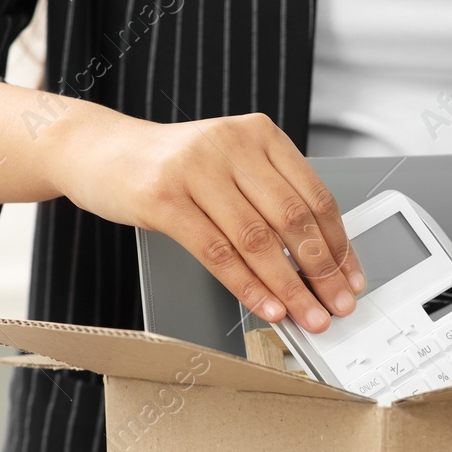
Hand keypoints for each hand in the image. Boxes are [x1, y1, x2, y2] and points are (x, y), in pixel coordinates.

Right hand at [50, 109, 361, 331]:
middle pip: (293, 219)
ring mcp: (196, 169)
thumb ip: (269, 199)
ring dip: (289, 288)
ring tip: (308, 316)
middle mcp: (232, 145)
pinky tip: (266, 307)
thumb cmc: (171, 166)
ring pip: (258, 241)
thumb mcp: (229, 165)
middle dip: (322, 271)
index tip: (352, 279)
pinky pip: (217, 253)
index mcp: (260, 135)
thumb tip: (317, 261)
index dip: (340, 244)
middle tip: (338, 305)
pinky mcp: (164, 198)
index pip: (316, 195)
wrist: (99, 150)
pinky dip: (248, 286)